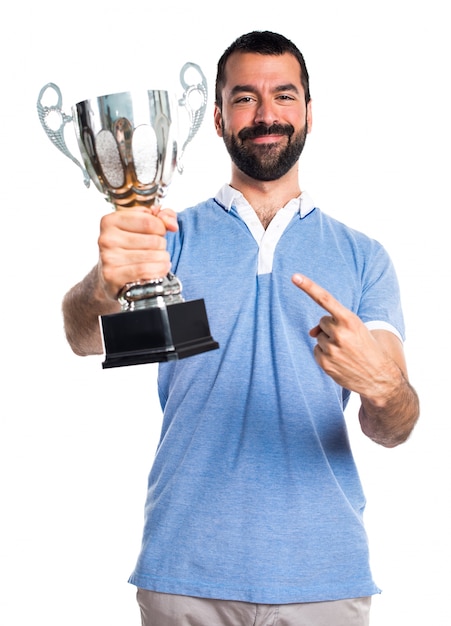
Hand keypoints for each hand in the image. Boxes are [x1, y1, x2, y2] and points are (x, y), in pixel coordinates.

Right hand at [98, 206, 178, 300]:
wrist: (111, 275)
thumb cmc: (129, 247)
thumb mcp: (144, 225)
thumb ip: (164, 216)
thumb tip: (172, 224)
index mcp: (111, 220)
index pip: (149, 221)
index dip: (161, 228)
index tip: (159, 233)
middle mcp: (107, 238)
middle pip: (153, 240)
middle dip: (162, 245)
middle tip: (156, 249)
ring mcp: (108, 257)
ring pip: (152, 256)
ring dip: (163, 258)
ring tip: (159, 259)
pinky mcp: (112, 275)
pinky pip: (145, 270)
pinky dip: (159, 270)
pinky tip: (161, 268)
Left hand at [291, 273, 396, 396]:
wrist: (379, 377)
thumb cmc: (366, 348)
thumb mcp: (356, 329)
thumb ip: (333, 324)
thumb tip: (311, 333)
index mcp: (350, 320)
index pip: (325, 299)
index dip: (309, 286)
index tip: (294, 277)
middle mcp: (340, 333)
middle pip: (322, 321)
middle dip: (331, 328)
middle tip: (348, 339)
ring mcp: (332, 349)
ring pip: (319, 337)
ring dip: (329, 341)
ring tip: (346, 351)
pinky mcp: (325, 363)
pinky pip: (316, 350)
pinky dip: (325, 354)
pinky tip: (340, 360)